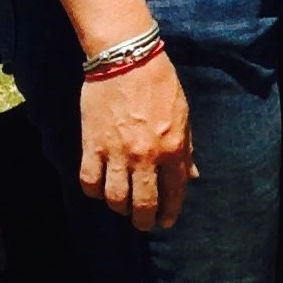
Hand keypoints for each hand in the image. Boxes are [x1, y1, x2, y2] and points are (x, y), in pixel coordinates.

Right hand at [80, 48, 196, 231]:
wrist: (126, 58)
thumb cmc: (159, 83)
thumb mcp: (183, 115)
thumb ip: (186, 149)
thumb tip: (192, 176)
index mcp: (173, 147)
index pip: (174, 192)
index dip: (170, 212)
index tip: (165, 221)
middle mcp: (146, 155)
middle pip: (143, 203)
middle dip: (144, 220)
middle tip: (142, 223)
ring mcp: (117, 152)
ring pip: (115, 198)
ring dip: (119, 208)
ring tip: (121, 207)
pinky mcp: (92, 145)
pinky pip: (89, 181)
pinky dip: (94, 191)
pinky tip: (99, 189)